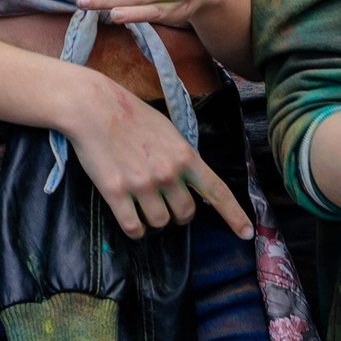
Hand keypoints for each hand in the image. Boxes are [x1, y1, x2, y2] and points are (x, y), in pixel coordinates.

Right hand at [57, 72, 251, 241]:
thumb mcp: (168, 130)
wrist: (93, 107)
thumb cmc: (130, 114)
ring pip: (159, 223)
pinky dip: (135, 230)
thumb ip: (182, 156)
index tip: (247, 233)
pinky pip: (134, 229)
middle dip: (178, 213)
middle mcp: (168, 172)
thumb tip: (191, 181)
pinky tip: (131, 219)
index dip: (234, 215)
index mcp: (185, 155)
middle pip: (186, 214)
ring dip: (153, 219)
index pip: (217, 191)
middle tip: (164, 201)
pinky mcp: (116, 193)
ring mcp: (142, 184)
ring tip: (142, 201)